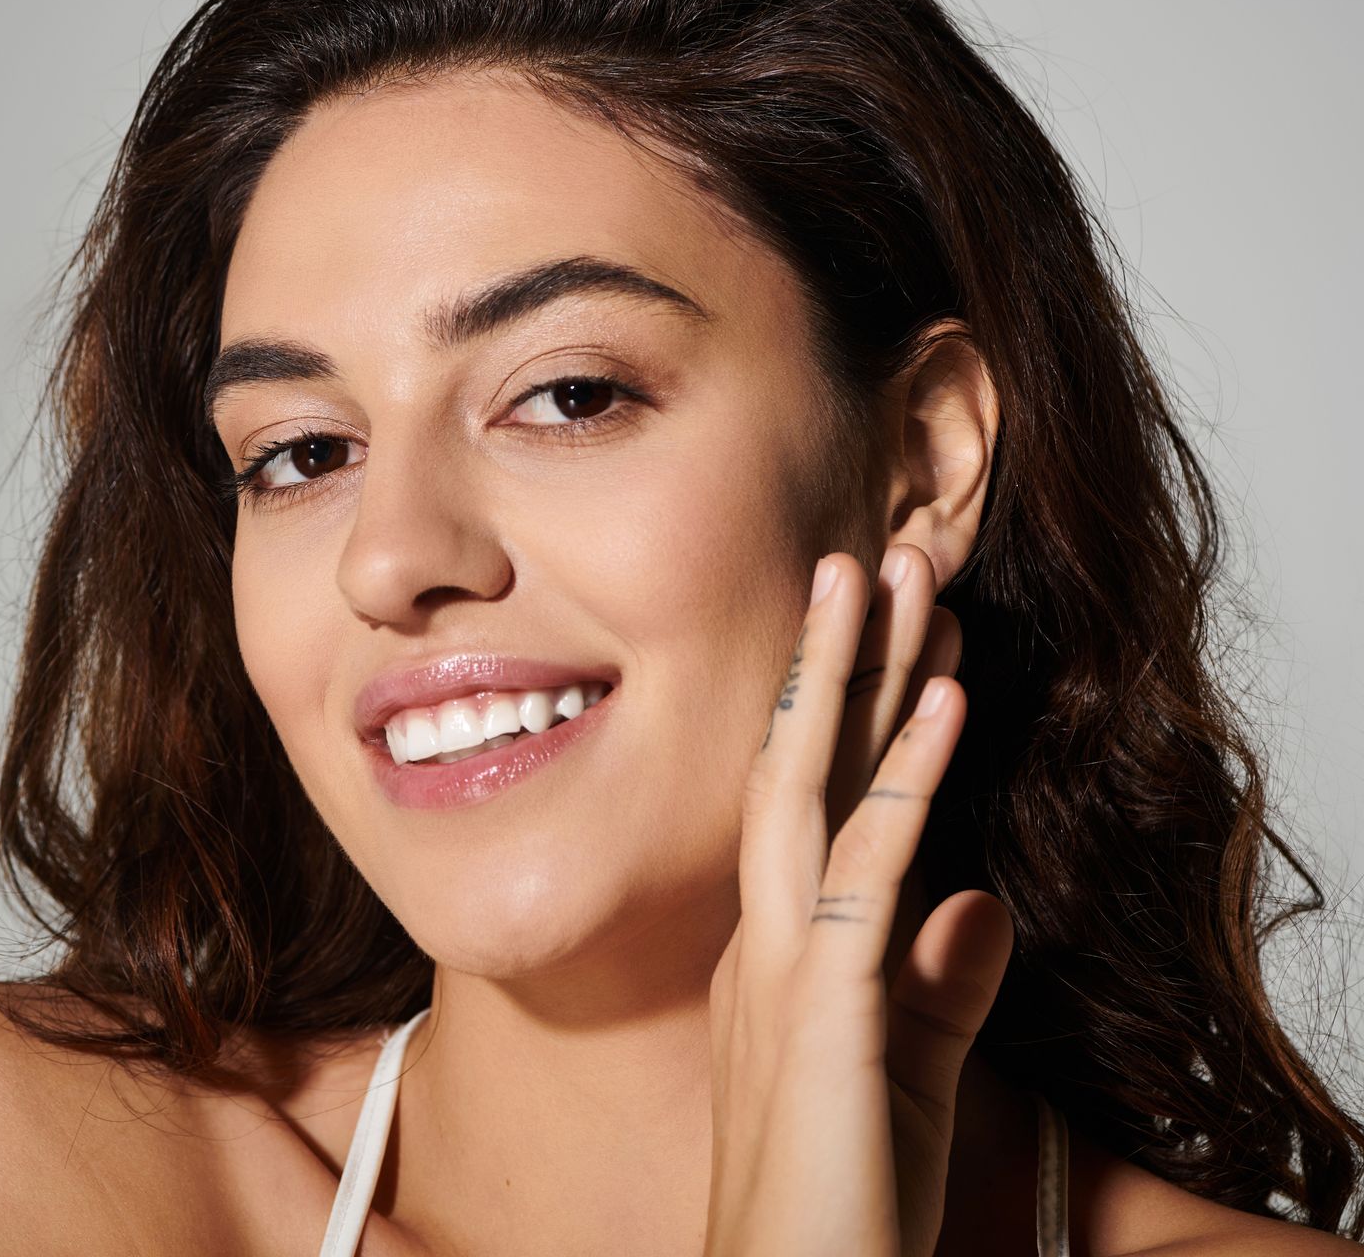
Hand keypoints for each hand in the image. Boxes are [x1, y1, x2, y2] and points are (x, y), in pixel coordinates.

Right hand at [701, 546, 1014, 1256]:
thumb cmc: (837, 1207)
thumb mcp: (904, 1079)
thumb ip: (939, 991)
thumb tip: (980, 907)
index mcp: (774, 958)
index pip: (818, 806)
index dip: (856, 710)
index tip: (904, 631)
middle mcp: (762, 941)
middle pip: (798, 766)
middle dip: (836, 655)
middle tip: (871, 550)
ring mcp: (782, 964)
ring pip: (811, 783)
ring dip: (851, 671)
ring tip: (885, 569)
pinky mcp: (823, 1003)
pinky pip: (868, 867)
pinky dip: (905, 774)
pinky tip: (940, 698)